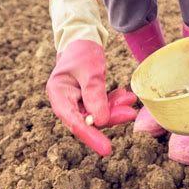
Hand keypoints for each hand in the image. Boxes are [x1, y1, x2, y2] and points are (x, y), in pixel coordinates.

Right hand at [46, 39, 136, 155]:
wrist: (82, 39)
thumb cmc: (83, 52)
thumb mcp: (91, 70)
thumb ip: (95, 94)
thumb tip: (100, 121)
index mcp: (58, 94)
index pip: (74, 122)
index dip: (90, 136)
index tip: (107, 149)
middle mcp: (64, 101)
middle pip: (87, 120)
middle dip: (109, 118)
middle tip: (130, 114)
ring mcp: (74, 102)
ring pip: (96, 114)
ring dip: (114, 109)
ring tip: (130, 100)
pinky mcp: (85, 99)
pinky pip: (100, 106)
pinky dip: (113, 102)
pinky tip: (125, 96)